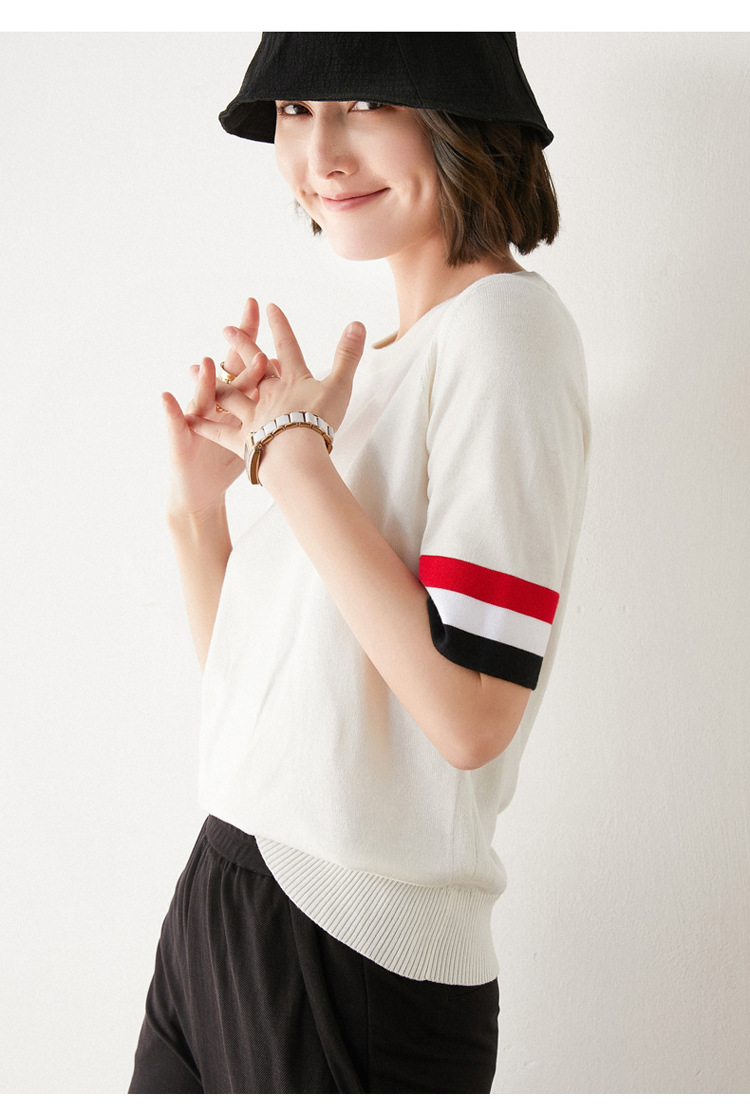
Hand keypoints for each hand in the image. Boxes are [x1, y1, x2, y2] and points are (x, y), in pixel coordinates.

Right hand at [163, 298, 262, 517]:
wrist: (203, 489)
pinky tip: (167, 398)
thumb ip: (278, 399)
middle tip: (233, 325)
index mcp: (240, 399)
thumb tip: (289, 371)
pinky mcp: (184, 440)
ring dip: (203, 381)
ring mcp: (202, 421)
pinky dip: (173, 413)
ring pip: (204, 397)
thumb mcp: (257, 432)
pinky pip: (178, 426)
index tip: (260, 306)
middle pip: (229, 371)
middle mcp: (220, 404)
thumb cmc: (232, 461)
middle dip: (232, 349)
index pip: (249, 361)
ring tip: (202, 364)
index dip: (254, 337)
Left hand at [186, 302, 365, 463]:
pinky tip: (188, 417)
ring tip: (194, 368)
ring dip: (213, 381)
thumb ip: (348, 356)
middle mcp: (268, 394)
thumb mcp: (339, 386)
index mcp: (292, 381)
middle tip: (227, 329)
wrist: (296, 454)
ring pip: (229, 395)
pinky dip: (204, 425)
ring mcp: (253, 416)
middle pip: (253, 366)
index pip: (286, 347)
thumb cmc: (319, 421)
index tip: (269, 307)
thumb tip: (358, 323)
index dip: (279, 327)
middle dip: (241, 346)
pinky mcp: (243, 440)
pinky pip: (219, 432)